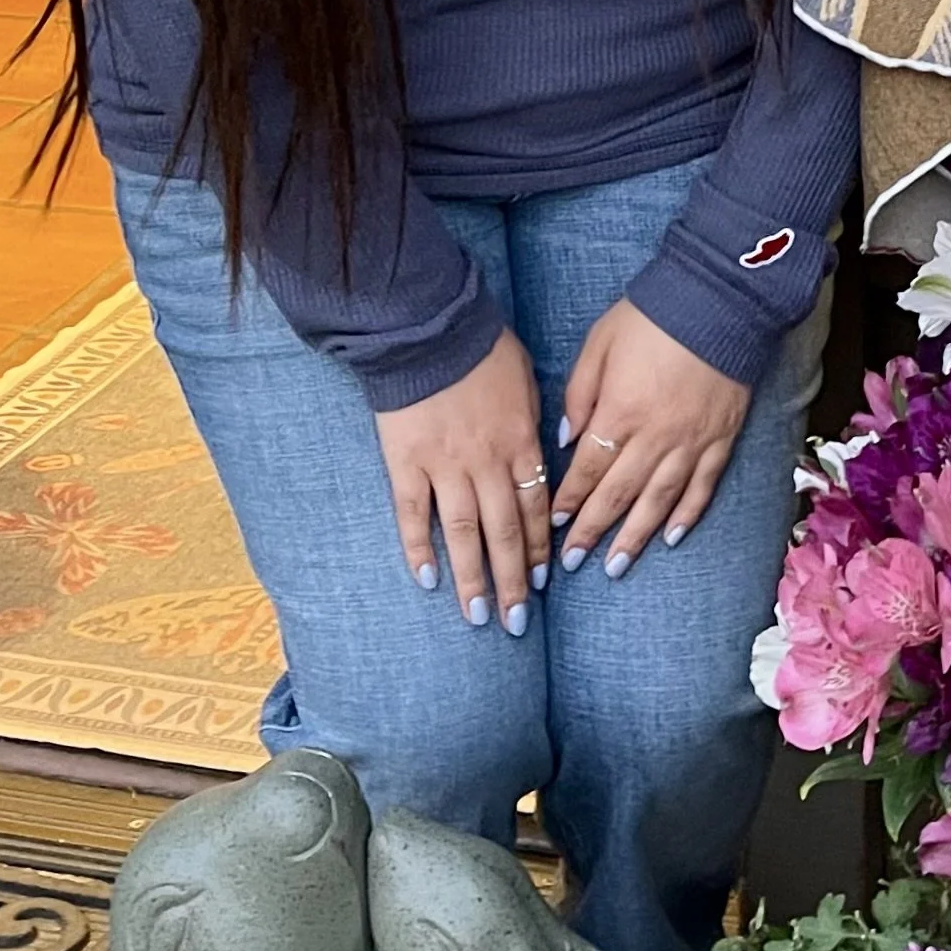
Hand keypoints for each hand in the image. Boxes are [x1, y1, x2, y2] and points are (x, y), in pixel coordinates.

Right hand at [374, 326, 549, 630]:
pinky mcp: (406, 463)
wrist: (427, 328)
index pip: (536, 508)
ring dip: (473, 578)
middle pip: (505, 533)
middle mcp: (488, 463)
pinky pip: (414, 514)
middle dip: (513, 580)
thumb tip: (544, 452)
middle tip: (517, 622)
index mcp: (521, 443)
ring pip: (464, 534)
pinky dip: (420, 548)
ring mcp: (445, 466)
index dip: (540, 548)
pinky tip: (427, 579)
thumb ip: (536, 420)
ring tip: (478, 615)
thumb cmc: (481, 347)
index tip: (544, 581)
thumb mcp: (527, 379)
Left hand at [554, 299, 750, 574]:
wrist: (718, 299)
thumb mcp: (598, 344)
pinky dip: (687, 514)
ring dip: (635, 536)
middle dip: (593, 531)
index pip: (587, 469)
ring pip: (659, 501)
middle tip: (574, 563)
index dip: (569, 500)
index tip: (554, 526)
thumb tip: (565, 438)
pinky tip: (672, 537)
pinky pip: (702, 486)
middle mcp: (655, 435)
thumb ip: (578, 394)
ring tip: (616, 567)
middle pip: (619, 494)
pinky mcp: (721, 438)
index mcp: (620, 411)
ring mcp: (691, 441)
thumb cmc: (651, 316)